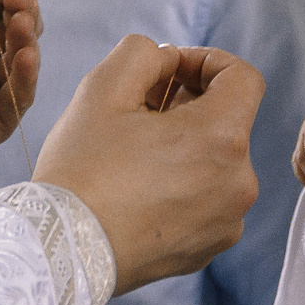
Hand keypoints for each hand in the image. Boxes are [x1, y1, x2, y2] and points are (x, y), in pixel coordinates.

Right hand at [34, 36, 262, 295]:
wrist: (61, 251)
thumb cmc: (81, 169)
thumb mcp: (102, 88)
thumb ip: (144, 53)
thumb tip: (169, 62)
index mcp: (222, 138)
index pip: (243, 77)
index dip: (205, 61)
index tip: (167, 70)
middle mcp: (239, 183)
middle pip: (227, 122)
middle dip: (187, 105)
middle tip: (136, 110)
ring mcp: (227, 222)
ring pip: (216, 163)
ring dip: (185, 147)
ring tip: (133, 153)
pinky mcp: (209, 250)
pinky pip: (206, 201)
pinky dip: (182, 186)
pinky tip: (138, 190)